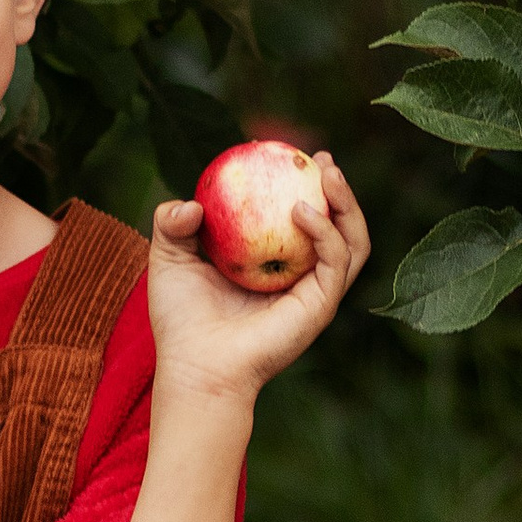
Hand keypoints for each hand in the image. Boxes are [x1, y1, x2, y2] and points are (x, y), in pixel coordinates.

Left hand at [144, 152, 369, 409]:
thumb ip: (171, 223)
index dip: (302, 185)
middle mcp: (300, 278)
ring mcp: (315, 292)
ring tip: (329, 175)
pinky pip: (335, 261)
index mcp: (273, 265)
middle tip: (323, 159)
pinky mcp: (320, 306)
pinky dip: (326, 232)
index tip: (291, 155)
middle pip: (338, 227)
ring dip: (347, 205)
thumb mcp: (169, 259)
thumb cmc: (180, 320)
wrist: (194, 366)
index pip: (298, 219)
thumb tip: (192, 203)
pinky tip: (303, 210)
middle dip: (340, 190)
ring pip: (352, 241)